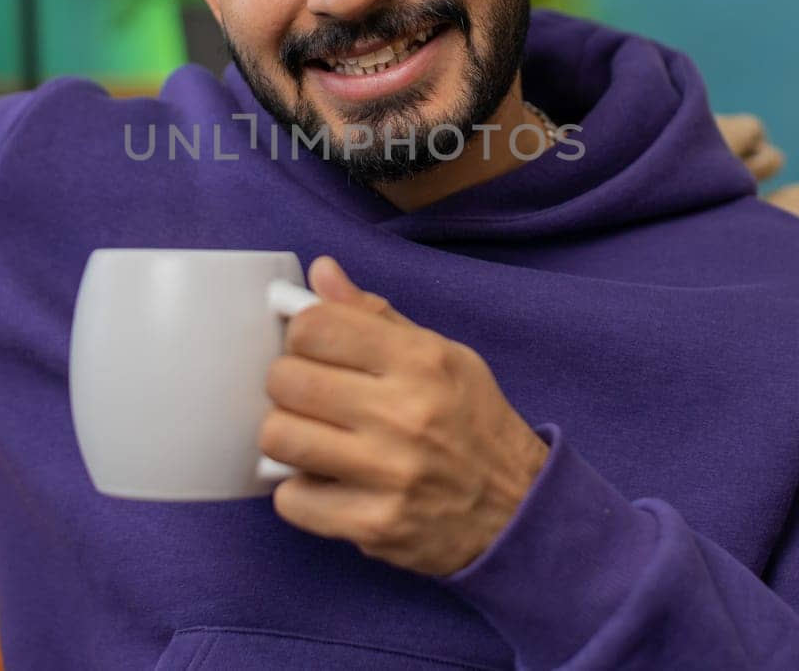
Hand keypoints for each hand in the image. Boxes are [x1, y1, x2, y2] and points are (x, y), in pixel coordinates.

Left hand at [260, 255, 549, 575]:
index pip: (315, 326)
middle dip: (285, 385)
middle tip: (307, 397)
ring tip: (310, 439)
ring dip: (285, 437)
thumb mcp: (441, 355)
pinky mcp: (374, 525)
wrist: (519, 510)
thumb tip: (320, 271)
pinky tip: (325, 484)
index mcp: (420, 360)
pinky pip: (292, 501)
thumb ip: (374, 316)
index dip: (301, 335)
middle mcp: (403, 413)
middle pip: (286, 380)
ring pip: (279, 438)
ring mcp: (388, 472)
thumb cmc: (473, 423)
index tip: (313, 350)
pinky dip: (298, 493)